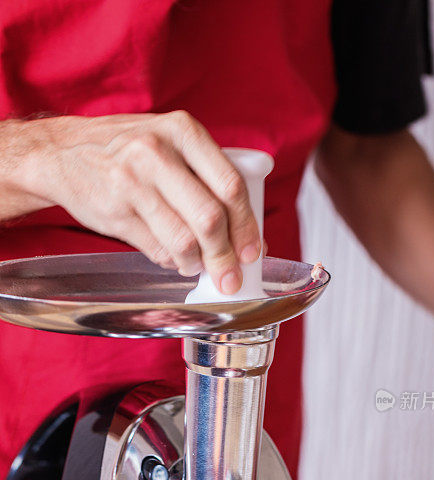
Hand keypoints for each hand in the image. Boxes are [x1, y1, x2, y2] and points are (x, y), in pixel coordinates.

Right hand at [25, 113, 261, 293]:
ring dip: (196, 263)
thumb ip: (208, 178)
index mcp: (183, 131)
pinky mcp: (115, 212)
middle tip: (230, 277)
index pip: (230, 185)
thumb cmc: (129, 150)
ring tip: (196, 265)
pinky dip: (171, 261)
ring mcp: (133, 183)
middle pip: (210, 218)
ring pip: (184, 241)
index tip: (253, 252)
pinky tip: (172, 256)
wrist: (62, 152)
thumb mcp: (171, 141)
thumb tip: (246, 237)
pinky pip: (157, 250)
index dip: (247, 226)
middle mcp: (157, 153)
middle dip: (226, 257)